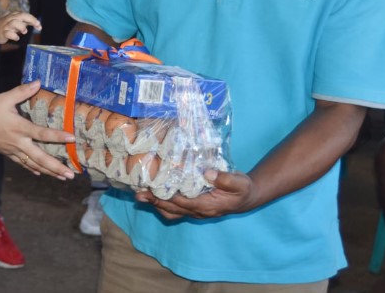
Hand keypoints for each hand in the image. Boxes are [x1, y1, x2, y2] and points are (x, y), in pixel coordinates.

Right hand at [0, 12, 40, 42]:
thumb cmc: (8, 25)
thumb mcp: (18, 22)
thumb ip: (27, 22)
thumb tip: (38, 25)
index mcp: (15, 15)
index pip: (25, 14)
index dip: (33, 19)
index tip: (39, 25)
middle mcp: (11, 18)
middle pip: (21, 16)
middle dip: (30, 20)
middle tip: (36, 25)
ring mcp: (6, 25)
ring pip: (14, 23)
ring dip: (21, 27)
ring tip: (24, 32)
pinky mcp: (3, 33)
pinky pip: (8, 33)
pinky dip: (14, 36)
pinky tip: (17, 38)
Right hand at [0, 80, 75, 180]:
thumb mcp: (4, 98)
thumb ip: (22, 91)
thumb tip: (38, 82)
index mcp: (19, 127)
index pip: (42, 134)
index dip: (57, 136)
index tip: (72, 138)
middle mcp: (18, 142)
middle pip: (40, 158)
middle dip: (56, 167)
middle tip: (71, 175)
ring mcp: (13, 150)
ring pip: (34, 164)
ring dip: (49, 172)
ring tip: (63, 178)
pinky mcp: (8, 153)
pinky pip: (23, 163)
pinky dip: (33, 168)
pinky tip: (41, 173)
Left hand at [134, 169, 256, 219]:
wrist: (246, 197)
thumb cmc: (242, 189)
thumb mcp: (239, 182)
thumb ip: (225, 178)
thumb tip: (207, 173)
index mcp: (207, 206)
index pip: (183, 203)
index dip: (167, 197)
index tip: (152, 191)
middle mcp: (198, 211)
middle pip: (172, 208)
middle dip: (155, 202)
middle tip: (138, 194)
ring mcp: (195, 211)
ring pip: (171, 211)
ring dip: (155, 204)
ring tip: (140, 195)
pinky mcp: (193, 207)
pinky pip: (175, 209)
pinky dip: (163, 203)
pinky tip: (153, 194)